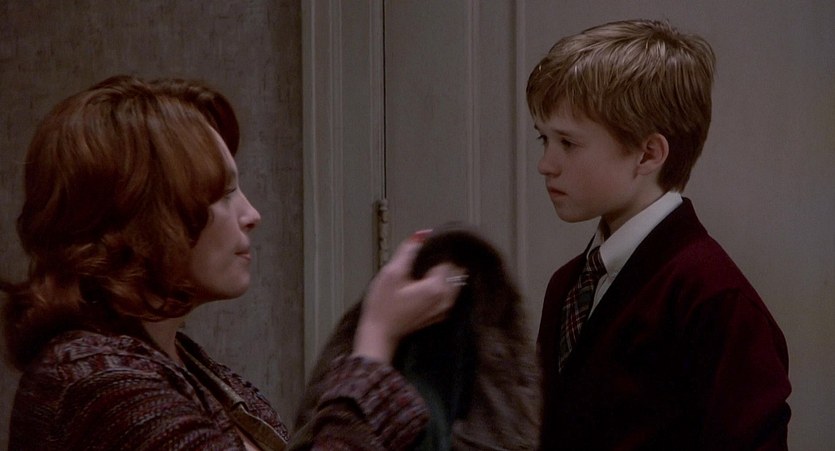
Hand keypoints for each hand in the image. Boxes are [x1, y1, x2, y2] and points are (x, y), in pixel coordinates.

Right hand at [352, 230, 465, 362]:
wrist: (379, 334)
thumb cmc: (382, 306)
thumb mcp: (391, 273)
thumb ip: (408, 251)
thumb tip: (422, 236)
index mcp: (436, 288)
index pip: (449, 259)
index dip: (438, 250)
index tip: (425, 248)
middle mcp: (446, 299)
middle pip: (456, 270)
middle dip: (444, 260)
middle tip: (424, 257)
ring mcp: (445, 309)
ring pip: (455, 282)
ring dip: (445, 272)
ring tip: (424, 269)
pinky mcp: (440, 314)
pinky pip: (450, 293)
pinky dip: (443, 285)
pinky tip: (425, 282)